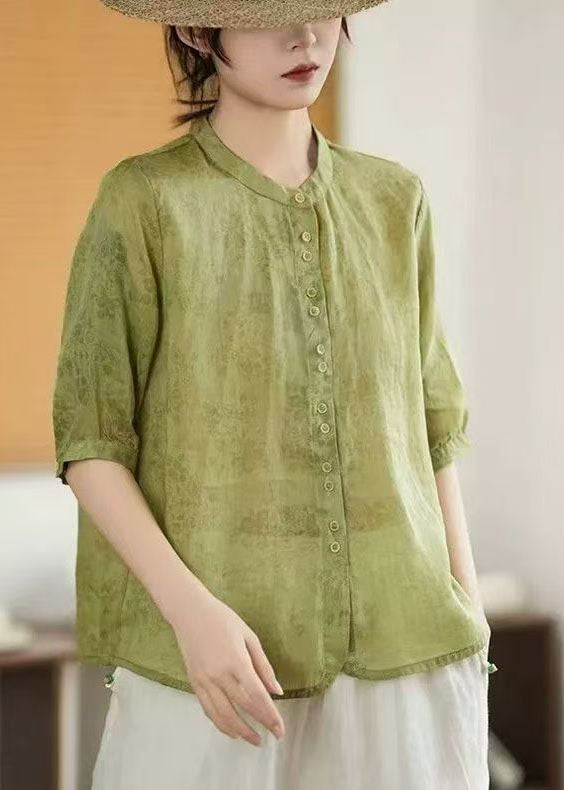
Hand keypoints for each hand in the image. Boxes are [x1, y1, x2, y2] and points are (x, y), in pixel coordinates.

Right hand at [170, 588, 285, 746]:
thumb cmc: (222, 619)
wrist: (190, 612)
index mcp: (236, 661)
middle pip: (242, 708)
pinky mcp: (194, 683)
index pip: (257, 696)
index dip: (270, 716)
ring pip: (223, 715)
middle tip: (274, 737)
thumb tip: (277, 691)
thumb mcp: (249, 636)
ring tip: (254, 740)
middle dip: (260, 725)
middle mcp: (219, 675)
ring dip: (240, 731)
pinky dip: (220, 724)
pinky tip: (232, 730)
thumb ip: (263, 666)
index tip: (280, 729)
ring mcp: (204, 681)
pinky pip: (208, 710)